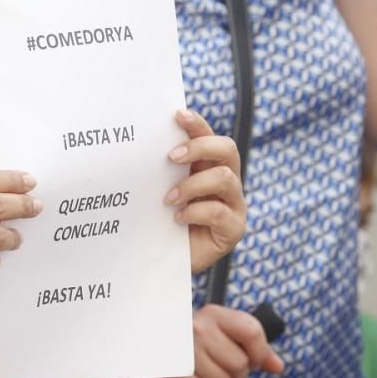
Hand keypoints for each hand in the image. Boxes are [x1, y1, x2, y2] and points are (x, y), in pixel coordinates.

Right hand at [142, 304, 284, 377]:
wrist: (142, 340)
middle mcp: (201, 327)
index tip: (252, 360)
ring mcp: (185, 348)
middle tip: (219, 366)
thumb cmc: (188, 337)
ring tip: (204, 373)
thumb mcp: (219, 331)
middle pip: (240, 365)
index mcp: (215, 313)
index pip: (253, 331)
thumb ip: (252, 345)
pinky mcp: (172, 370)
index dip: (259, 353)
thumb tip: (278, 367)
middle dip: (235, 374)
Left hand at [166, 110, 246, 273]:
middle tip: (171, 157)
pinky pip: (219, 212)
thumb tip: (142, 138)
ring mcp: (234, 204)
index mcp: (209, 166)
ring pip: (225, 178)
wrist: (163, 261)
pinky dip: (195, 211)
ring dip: (192, 185)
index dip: (197, 123)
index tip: (177, 116)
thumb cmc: (160, 221)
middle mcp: (226, 180)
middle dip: (199, 147)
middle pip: (227, 149)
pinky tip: (177, 218)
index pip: (209, 136)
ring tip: (168, 198)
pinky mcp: (234, 229)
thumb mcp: (159, 189)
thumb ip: (162, 168)